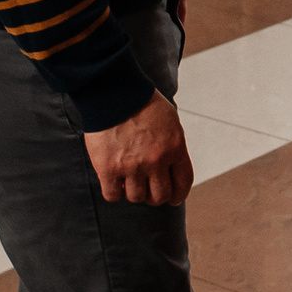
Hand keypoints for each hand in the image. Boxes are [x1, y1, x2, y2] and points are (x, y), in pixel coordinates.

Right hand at [83, 90, 192, 204]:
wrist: (113, 92)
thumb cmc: (141, 102)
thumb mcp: (169, 121)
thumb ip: (172, 144)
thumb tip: (173, 166)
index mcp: (174, 147)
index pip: (183, 182)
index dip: (178, 194)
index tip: (173, 198)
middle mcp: (155, 160)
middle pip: (159, 196)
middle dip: (154, 196)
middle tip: (148, 190)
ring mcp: (131, 166)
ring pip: (136, 197)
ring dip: (133, 192)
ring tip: (129, 180)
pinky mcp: (108, 168)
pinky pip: (112, 195)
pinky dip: (114, 191)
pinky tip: (114, 181)